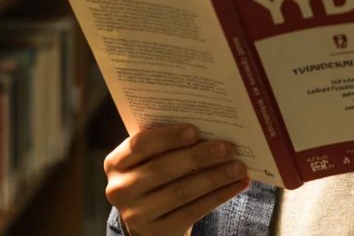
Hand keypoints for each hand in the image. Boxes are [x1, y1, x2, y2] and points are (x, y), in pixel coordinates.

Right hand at [103, 124, 249, 235]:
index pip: (140, 145)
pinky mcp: (157, 233)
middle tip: (227, 147)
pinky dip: (219, 196)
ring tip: (238, 167)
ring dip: (214, 177)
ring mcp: (136, 215)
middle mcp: (120, 190)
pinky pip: (193, 211)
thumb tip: (209, 127)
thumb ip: (166, 143)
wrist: (150, 220)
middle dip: (199, 156)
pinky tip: (236, 185)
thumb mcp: (150, 159)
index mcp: (115, 163)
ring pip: (181, 192)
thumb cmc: (155, 176)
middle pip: (163, 169)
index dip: (168, 137)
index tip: (195, 130)